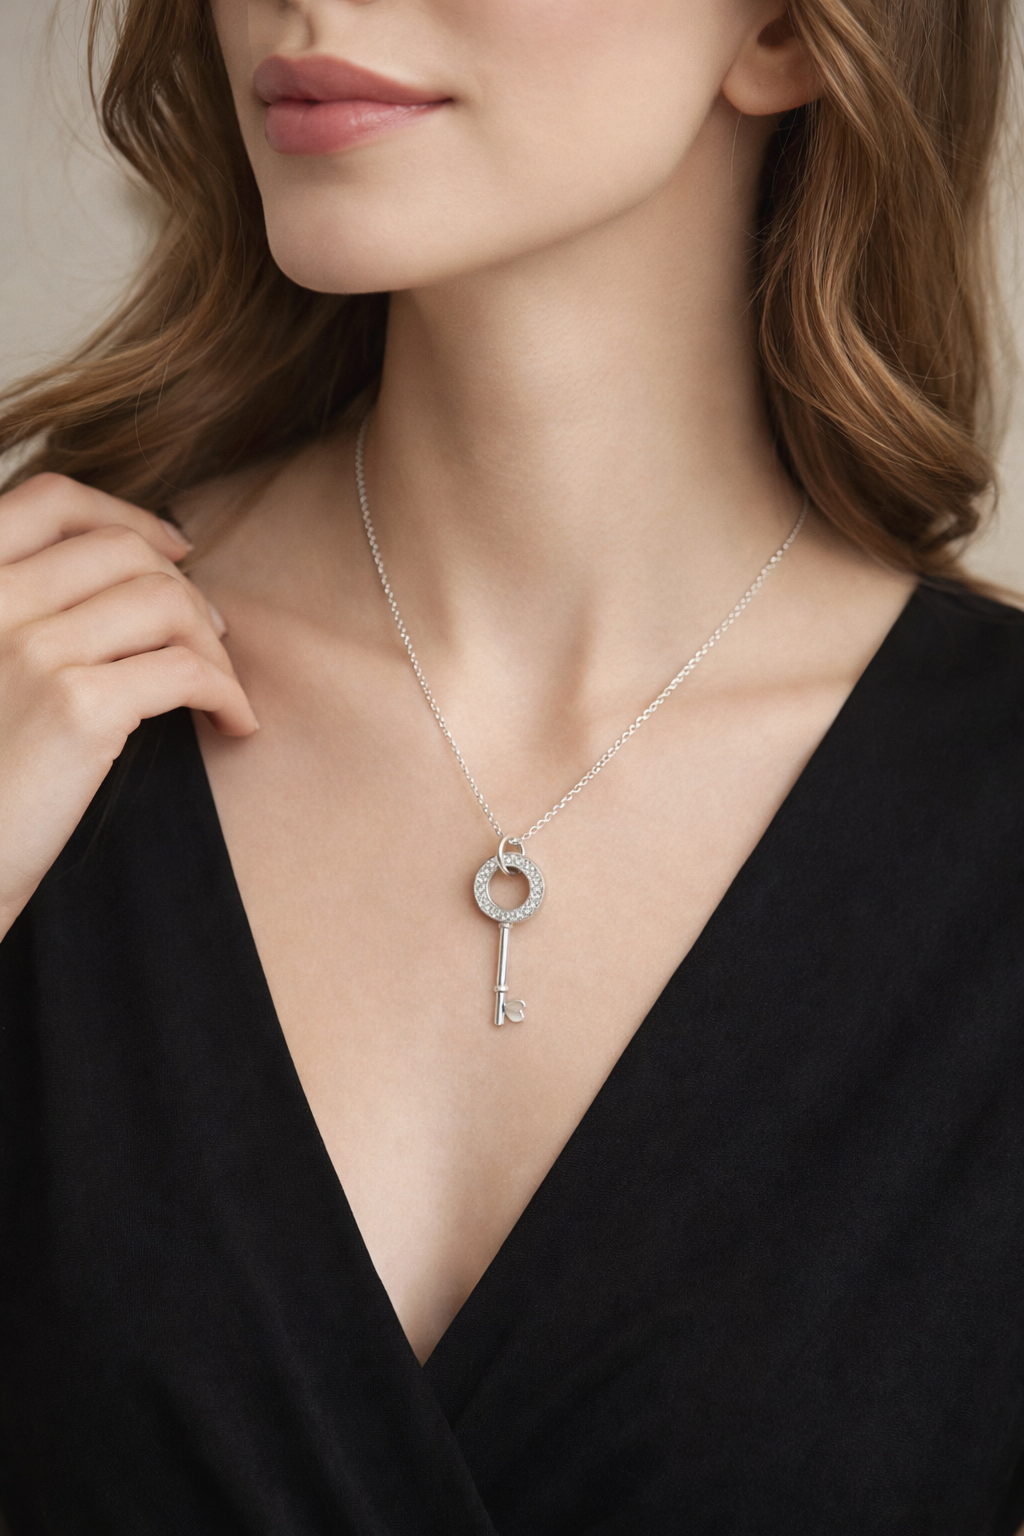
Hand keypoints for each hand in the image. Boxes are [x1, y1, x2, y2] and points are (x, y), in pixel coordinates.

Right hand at [0, 473, 257, 939]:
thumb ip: (21, 618)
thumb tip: (126, 583)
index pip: (49, 500)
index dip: (125, 513)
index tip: (175, 547)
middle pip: (122, 550)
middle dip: (184, 586)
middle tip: (213, 632)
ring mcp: (31, 648)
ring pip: (165, 601)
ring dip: (212, 641)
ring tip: (221, 684)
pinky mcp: (78, 707)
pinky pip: (186, 671)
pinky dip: (227, 693)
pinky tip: (234, 722)